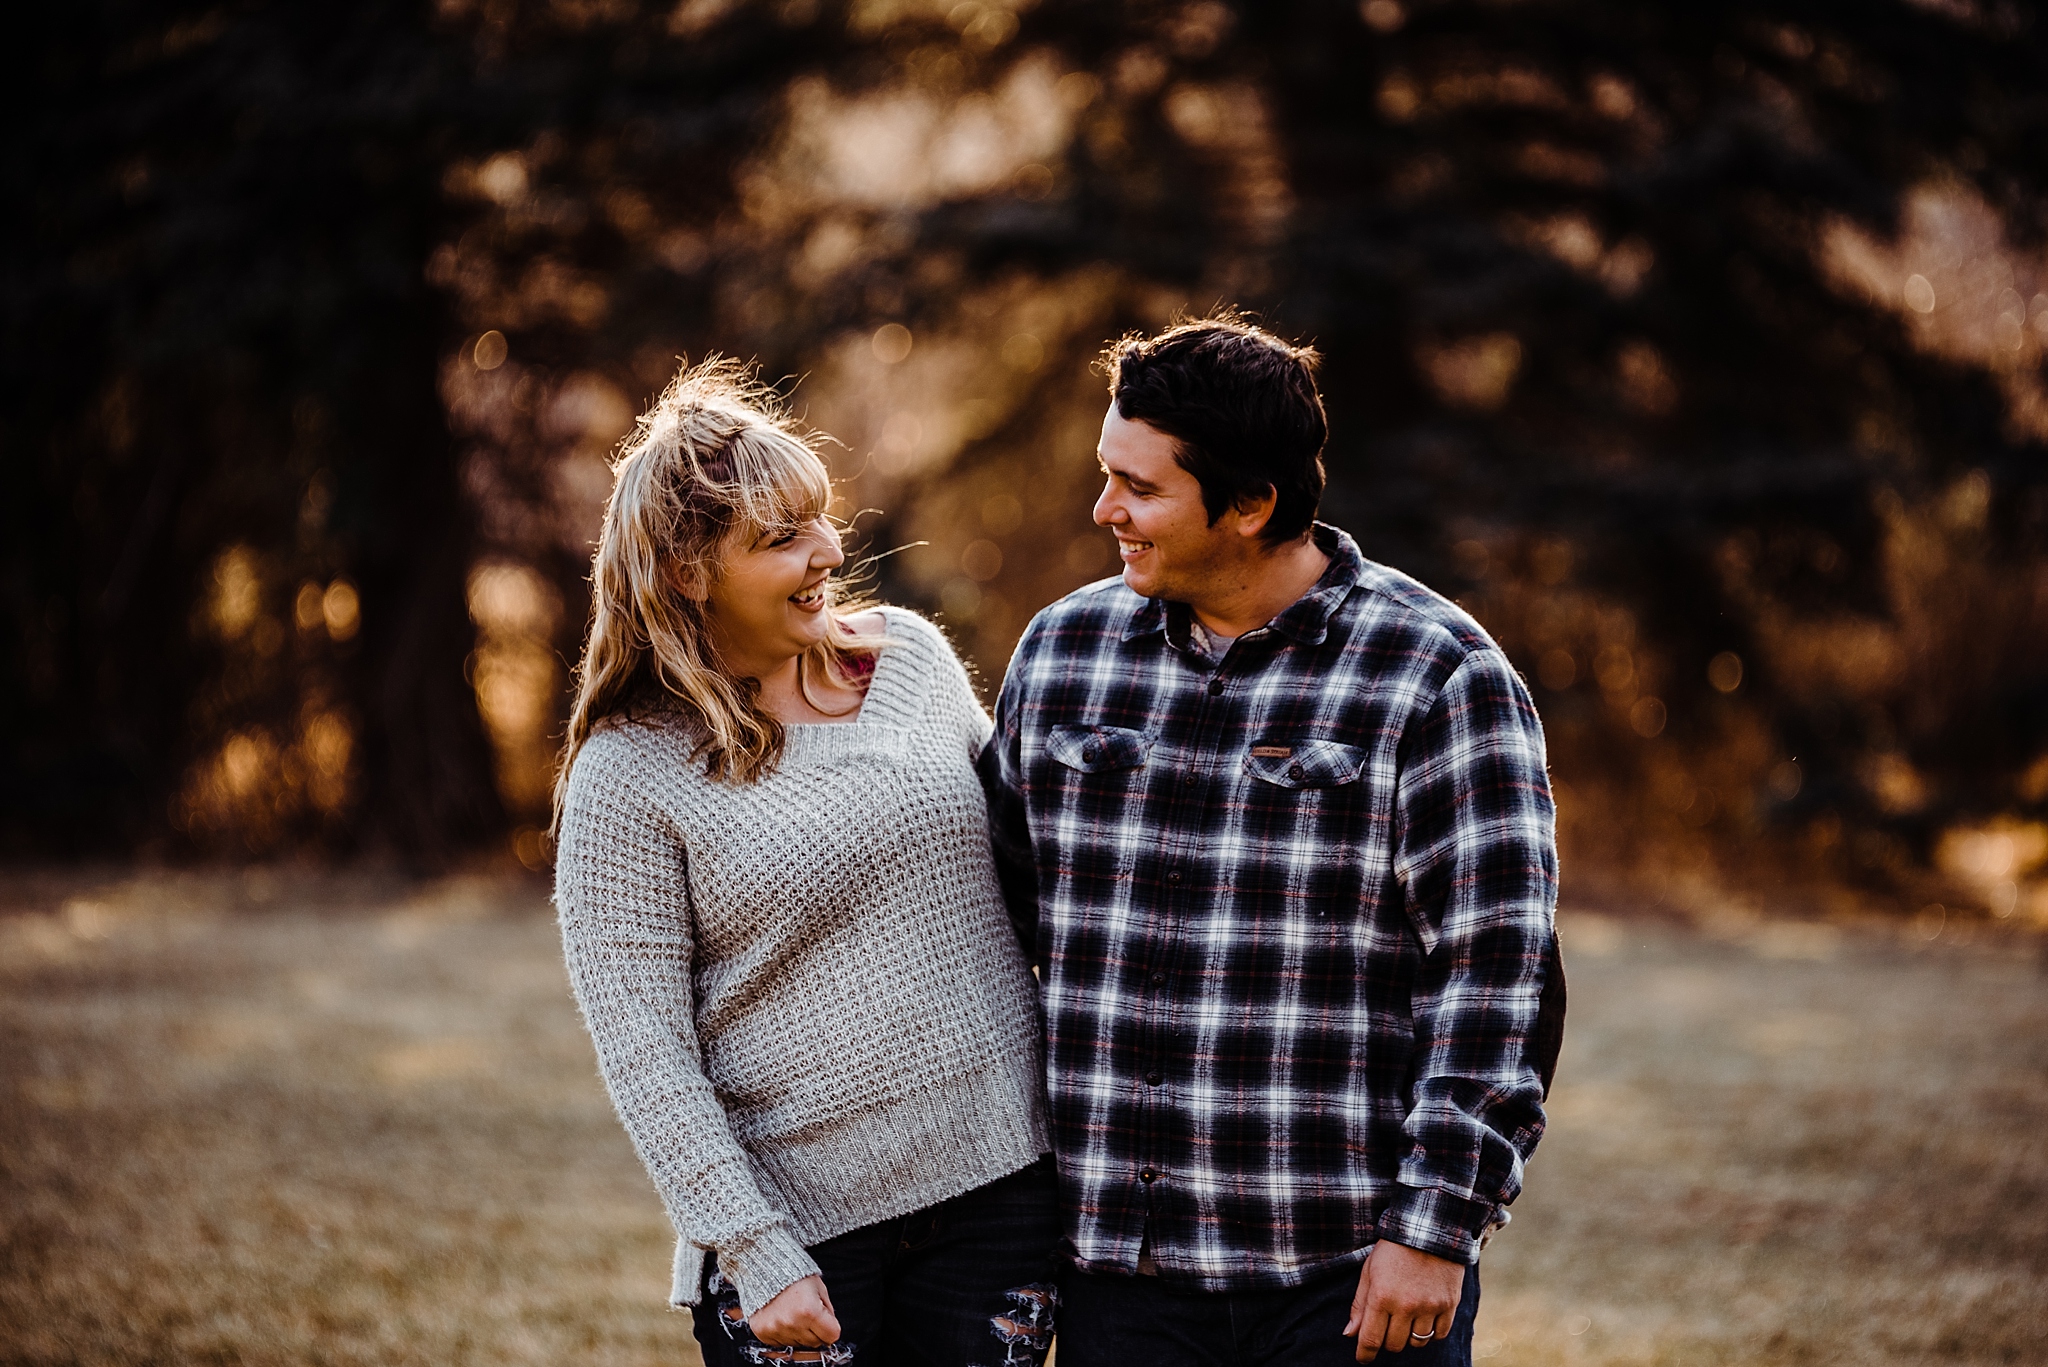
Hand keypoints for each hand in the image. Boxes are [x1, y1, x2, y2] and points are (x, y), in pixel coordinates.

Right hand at [746, 1274, 840, 1347]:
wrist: (766, 1269)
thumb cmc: (794, 1276)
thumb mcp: (820, 1288)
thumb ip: (828, 1312)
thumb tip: (831, 1331)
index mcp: (810, 1310)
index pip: (832, 1336)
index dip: (831, 1329)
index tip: (827, 1323)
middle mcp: (792, 1322)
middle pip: (815, 1342)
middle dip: (815, 1331)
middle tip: (807, 1314)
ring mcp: (776, 1328)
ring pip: (798, 1344)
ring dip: (799, 1332)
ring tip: (793, 1313)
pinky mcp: (763, 1332)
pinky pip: (781, 1344)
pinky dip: (783, 1333)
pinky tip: (782, 1317)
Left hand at [1344, 1241, 1463, 1360]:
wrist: (1428, 1229)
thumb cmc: (1393, 1250)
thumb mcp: (1369, 1272)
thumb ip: (1359, 1305)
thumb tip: (1350, 1335)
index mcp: (1381, 1296)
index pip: (1371, 1339)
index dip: (1365, 1354)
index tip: (1363, 1358)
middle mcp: (1406, 1305)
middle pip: (1394, 1345)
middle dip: (1387, 1342)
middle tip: (1387, 1328)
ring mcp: (1430, 1306)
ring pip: (1417, 1343)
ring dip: (1409, 1338)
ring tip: (1406, 1321)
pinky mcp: (1449, 1304)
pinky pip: (1439, 1335)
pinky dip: (1431, 1333)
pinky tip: (1425, 1320)